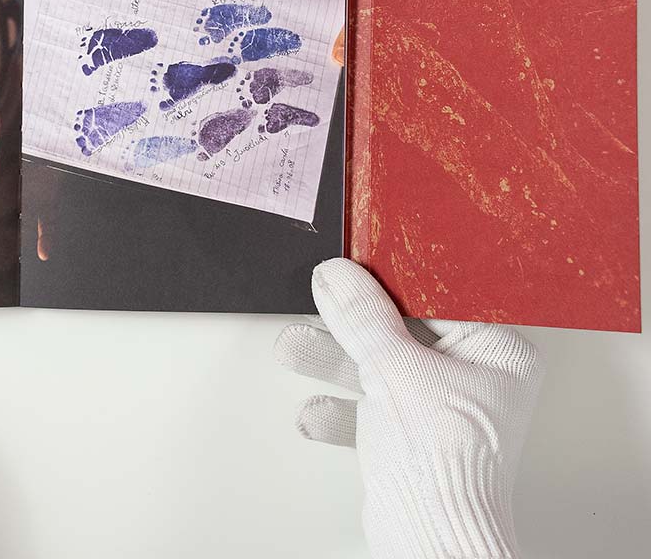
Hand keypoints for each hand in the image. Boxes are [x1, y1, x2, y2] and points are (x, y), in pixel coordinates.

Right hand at [275, 259, 541, 558]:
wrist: (429, 540)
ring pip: (379, 367)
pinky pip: (370, 405)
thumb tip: (338, 275)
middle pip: (401, 328)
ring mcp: (440, 409)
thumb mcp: (394, 369)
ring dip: (334, 359)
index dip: (394, 276)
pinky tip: (314, 409)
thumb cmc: (446, 466)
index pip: (439, 294)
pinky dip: (340, 407)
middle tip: (320, 298)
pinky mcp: (411, 436)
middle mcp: (474, 378)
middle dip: (351, 322)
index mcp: (496, 352)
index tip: (357, 260)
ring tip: (295, 347)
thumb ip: (361, 316)